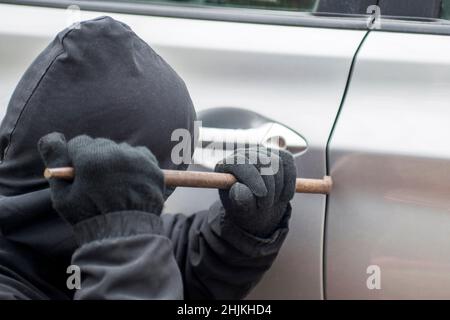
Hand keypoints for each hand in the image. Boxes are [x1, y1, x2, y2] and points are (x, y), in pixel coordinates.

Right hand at [38, 132, 164, 225]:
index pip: (79, 143)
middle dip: (96, 159)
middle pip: (100, 145)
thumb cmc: (90, 218)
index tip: (80, 174)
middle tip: (98, 182)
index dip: (76, 159)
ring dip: (116, 161)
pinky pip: (141, 157)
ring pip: (121, 150)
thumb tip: (53, 137)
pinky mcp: (154, 168)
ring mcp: (138, 160)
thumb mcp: (63, 195)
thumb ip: (55, 162)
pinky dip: (135, 165)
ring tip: (116, 185)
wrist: (127, 236)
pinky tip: (130, 183)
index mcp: (91, 158)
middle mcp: (116, 153)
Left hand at [215, 147, 296, 237]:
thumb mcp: (241, 210)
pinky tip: (284, 197)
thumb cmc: (246, 207)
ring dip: (278, 187)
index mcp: (227, 165)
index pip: (241, 163)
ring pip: (277, 162)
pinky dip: (290, 182)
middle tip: (266, 206)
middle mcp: (243, 154)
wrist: (259, 208)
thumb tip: (239, 189)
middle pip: (261, 161)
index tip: (261, 195)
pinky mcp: (278, 154)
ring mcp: (261, 152)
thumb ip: (240, 201)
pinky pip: (288, 163)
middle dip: (268, 186)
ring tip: (271, 202)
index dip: (252, 178)